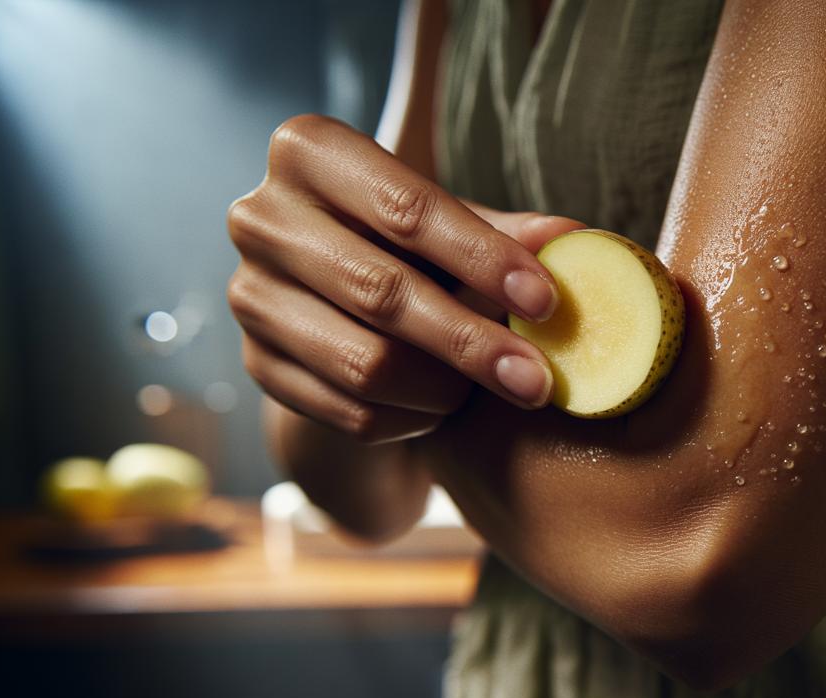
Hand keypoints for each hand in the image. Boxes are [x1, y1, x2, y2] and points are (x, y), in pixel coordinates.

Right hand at [227, 114, 582, 442]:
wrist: (337, 301)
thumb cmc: (409, 243)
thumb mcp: (455, 223)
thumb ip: (511, 232)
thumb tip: (576, 241)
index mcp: (311, 151)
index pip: (406, 207)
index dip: (482, 257)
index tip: (547, 301)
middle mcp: (261, 218)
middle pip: (380, 291)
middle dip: (472, 341)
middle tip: (539, 378)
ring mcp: (249, 296)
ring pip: (364, 363)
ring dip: (446, 387)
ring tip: (494, 387)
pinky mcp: (257, 365)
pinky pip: (350, 411)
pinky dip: (414, 418)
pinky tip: (447, 407)